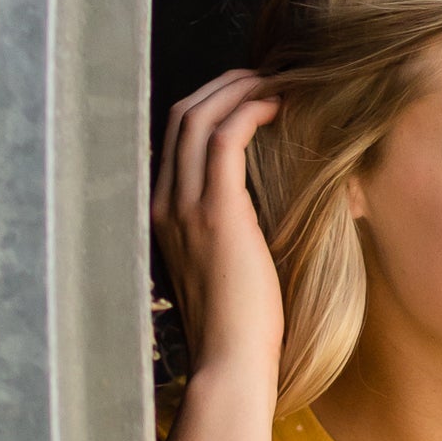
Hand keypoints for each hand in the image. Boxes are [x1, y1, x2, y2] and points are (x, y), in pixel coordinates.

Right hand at [151, 70, 284, 381]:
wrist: (231, 364)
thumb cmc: (240, 330)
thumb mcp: (228, 271)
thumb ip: (233, 236)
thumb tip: (268, 215)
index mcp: (164, 218)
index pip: (175, 139)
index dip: (211, 106)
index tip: (248, 95)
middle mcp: (166, 206)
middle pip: (182, 115)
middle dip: (224, 85)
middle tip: (265, 76)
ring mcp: (185, 208)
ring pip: (199, 118)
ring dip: (238, 89)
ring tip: (275, 82)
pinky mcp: (214, 214)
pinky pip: (224, 140)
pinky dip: (249, 111)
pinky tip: (277, 106)